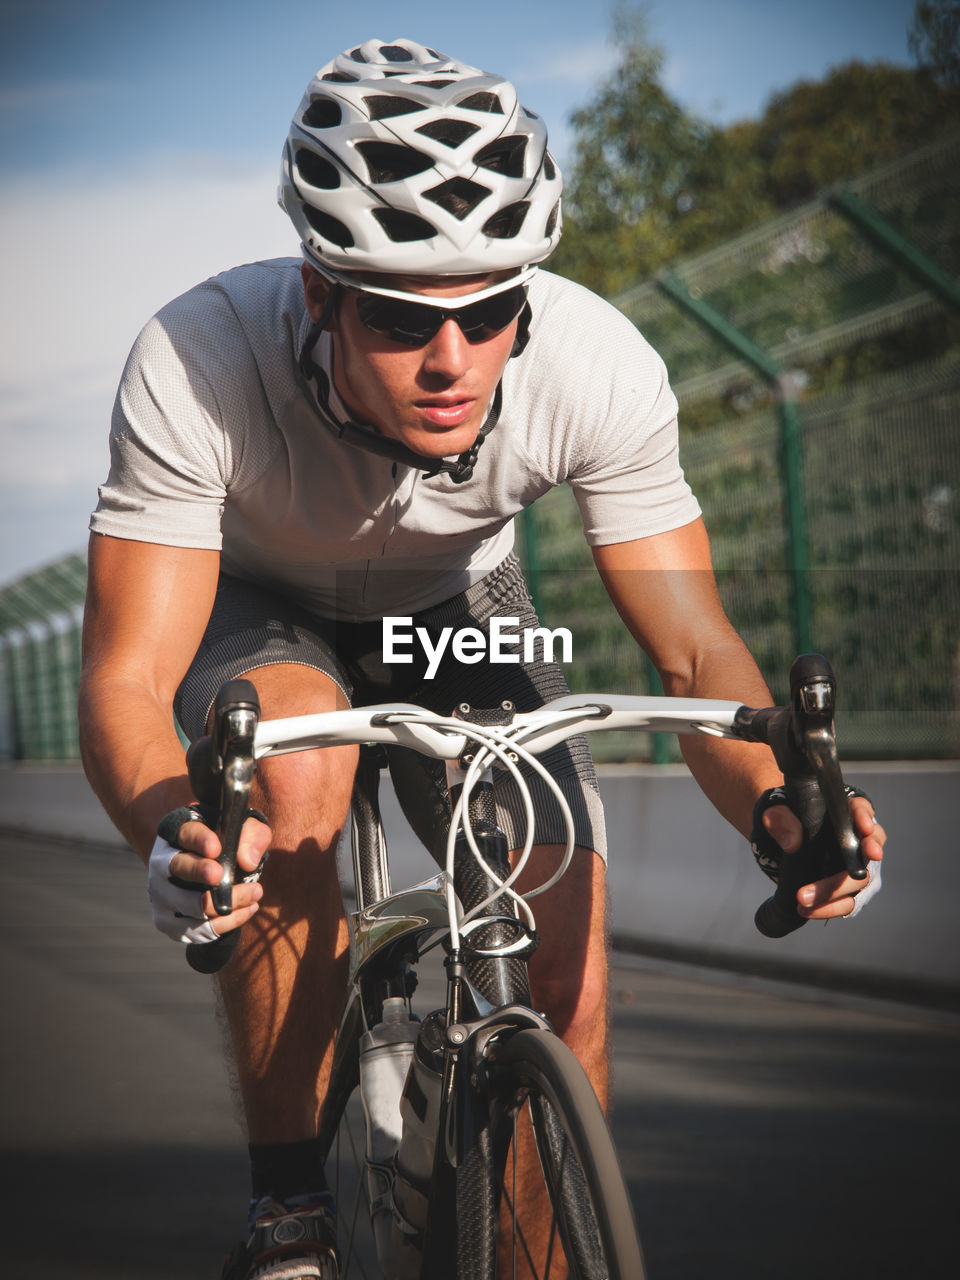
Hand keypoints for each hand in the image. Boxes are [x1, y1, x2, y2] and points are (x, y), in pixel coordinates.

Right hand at [148, 807, 270, 943]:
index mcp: (179, 835)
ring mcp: (163, 896)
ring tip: (255, 893)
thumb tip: (248, 862)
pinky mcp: (170, 923)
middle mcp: (163, 864)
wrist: (214, 873)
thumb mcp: (246, 832)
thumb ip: (251, 838)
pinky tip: (248, 909)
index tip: (216, 849)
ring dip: (220, 904)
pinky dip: (224, 923)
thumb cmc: (231, 846)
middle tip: (219, 875)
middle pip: (176, 867)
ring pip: (186, 905)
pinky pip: (196, 930)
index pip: (186, 833)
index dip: (199, 840)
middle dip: (197, 872)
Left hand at [761, 792, 884, 920]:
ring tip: (803, 899)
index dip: (866, 818)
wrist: (776, 843)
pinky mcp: (846, 888)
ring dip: (836, 892)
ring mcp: (854, 866)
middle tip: (854, 874)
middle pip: (869, 850)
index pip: (862, 809)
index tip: (864, 828)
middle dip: (859, 863)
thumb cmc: (782, 819)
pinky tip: (807, 911)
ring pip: (861, 881)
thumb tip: (792, 842)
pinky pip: (847, 903)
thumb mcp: (774, 812)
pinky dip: (829, 908)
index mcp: (843, 812)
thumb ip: (779, 819)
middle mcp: (857, 839)